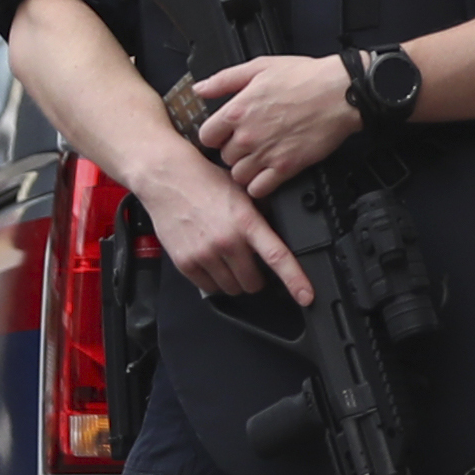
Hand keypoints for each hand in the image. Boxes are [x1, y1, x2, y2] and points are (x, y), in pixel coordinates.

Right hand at [141, 144, 309, 305]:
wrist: (167, 178)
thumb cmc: (205, 182)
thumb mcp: (242, 192)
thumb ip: (260, 216)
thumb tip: (280, 233)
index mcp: (246, 223)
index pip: (277, 257)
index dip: (295, 280)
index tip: (306, 296)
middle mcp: (227, 241)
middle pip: (253, 283)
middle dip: (255, 277)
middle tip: (250, 264)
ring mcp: (205, 254)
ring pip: (232, 289)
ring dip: (234, 280)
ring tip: (228, 260)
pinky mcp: (186, 263)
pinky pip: (209, 287)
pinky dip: (214, 281)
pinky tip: (212, 262)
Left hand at [193, 54, 357, 199]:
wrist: (341, 93)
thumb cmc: (306, 78)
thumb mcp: (259, 67)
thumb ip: (224, 80)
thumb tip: (200, 88)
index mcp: (237, 110)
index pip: (206, 136)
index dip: (215, 135)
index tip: (225, 134)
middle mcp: (247, 135)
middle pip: (223, 157)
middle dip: (233, 152)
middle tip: (248, 144)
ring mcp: (266, 153)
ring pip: (238, 175)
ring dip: (245, 170)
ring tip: (258, 159)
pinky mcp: (286, 168)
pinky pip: (259, 189)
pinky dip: (260, 185)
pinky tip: (267, 174)